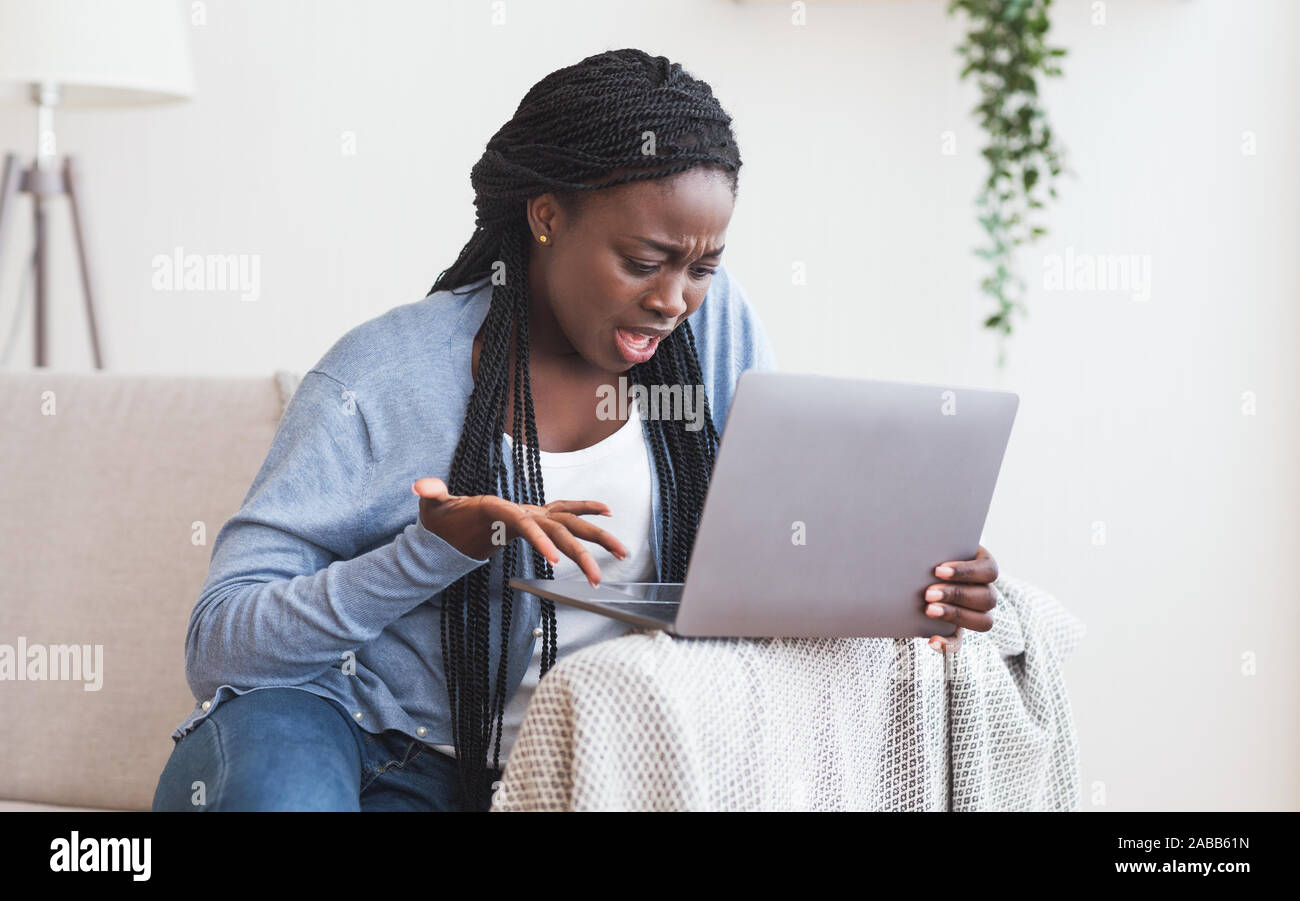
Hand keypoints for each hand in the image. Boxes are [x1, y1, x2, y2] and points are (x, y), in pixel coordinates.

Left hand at [412, 477, 627, 587]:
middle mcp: (523, 508)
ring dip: (597, 537)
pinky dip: (588, 512)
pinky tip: (608, 517)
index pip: (526, 523)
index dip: (542, 540)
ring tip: (622, 553)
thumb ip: (431, 495)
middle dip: (582, 548)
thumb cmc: (443, 517)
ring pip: (571, 523)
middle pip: (559, 525)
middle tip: (597, 576)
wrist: (450, 517)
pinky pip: (567, 514)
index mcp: (501, 509)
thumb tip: (422, 487)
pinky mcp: (537, 518)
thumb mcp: (432, 508)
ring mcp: (533, 512)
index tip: (556, 561)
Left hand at [923, 545, 997, 653]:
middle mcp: (985, 590)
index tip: (938, 570)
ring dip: (955, 615)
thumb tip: (911, 538)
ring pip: (983, 621)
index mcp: (984, 566)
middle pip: (986, 598)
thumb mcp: (935, 546)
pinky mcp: (958, 630)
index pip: (988, 570)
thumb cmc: (930, 551)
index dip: (966, 572)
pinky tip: (931, 640)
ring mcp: (976, 613)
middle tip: (928, 593)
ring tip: (929, 610)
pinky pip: (960, 642)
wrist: (917, 571)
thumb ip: (932, 545)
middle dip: (956, 595)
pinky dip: (947, 644)